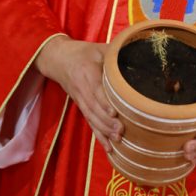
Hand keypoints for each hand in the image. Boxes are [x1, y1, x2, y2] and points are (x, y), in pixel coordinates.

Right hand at [35, 36, 121, 151]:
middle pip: (94, 108)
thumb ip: (116, 53)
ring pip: (92, 118)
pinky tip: (108, 147)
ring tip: (118, 140)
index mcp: (87, 72)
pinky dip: (99, 136)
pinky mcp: (81, 106)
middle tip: (122, 131)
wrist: (57, 59)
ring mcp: (80, 99)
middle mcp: (82, 89)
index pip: (96, 90)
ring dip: (104, 131)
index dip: (104, 103)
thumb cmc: (83, 52)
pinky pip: (89, 122)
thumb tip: (138, 54)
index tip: (115, 112)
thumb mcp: (99, 49)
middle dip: (107, 122)